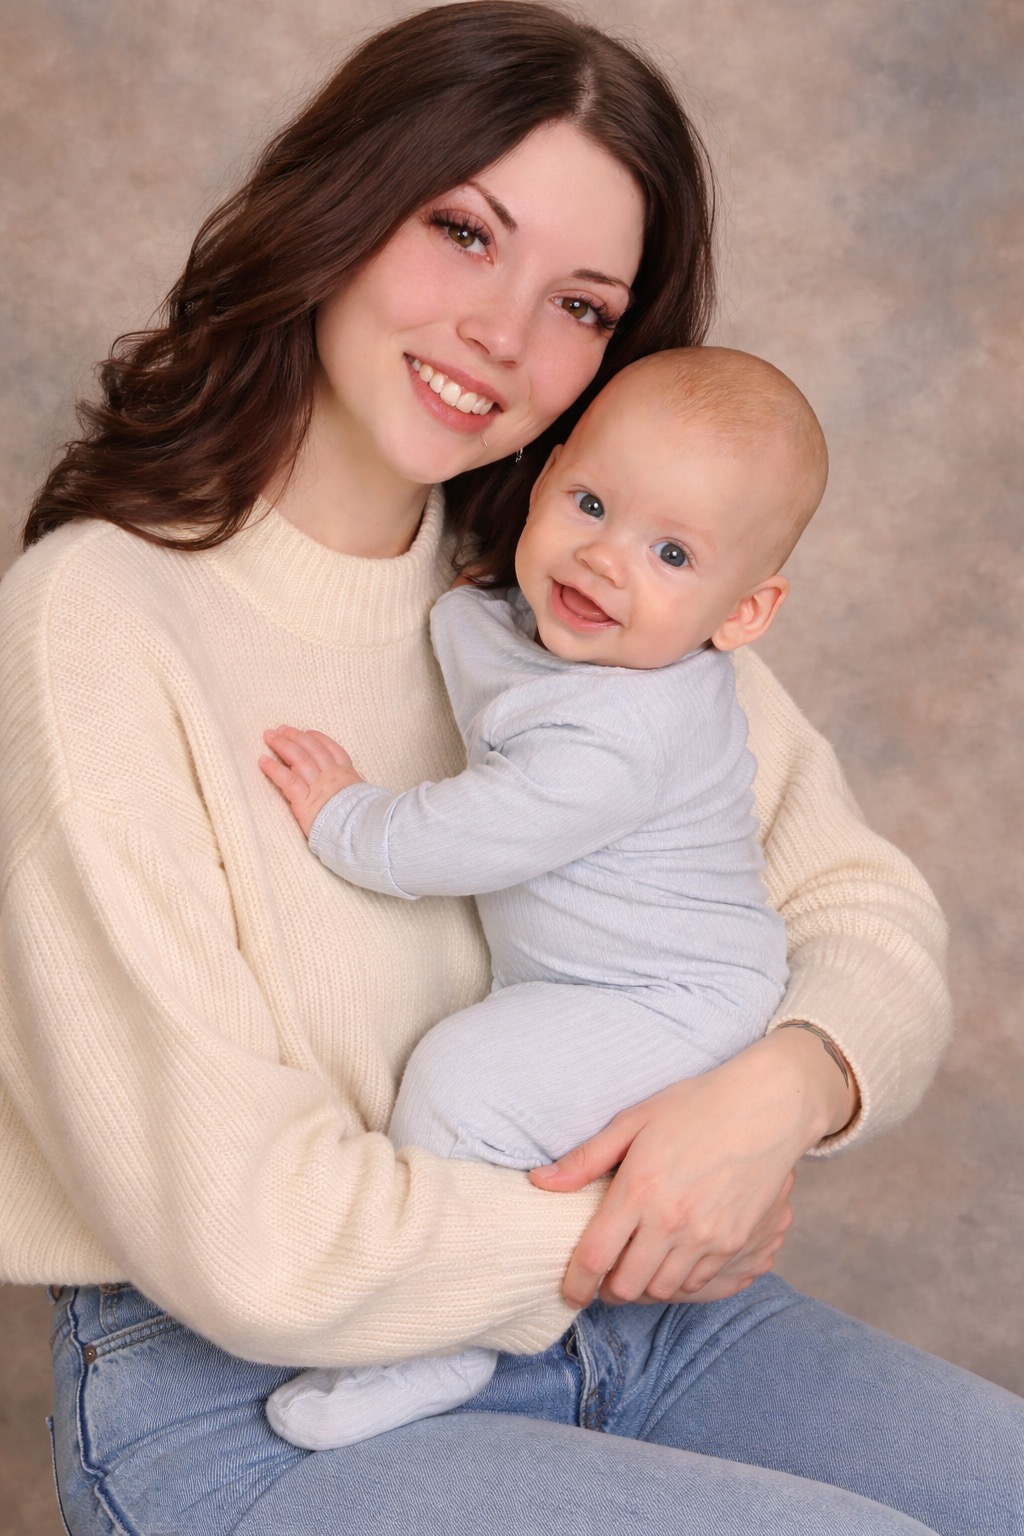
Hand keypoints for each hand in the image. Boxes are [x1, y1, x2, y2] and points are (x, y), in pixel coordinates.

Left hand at [260, 726, 363, 837]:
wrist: (364, 832)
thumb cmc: (365, 818)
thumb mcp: (366, 797)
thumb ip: (359, 785)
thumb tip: (359, 778)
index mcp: (346, 775)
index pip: (332, 750)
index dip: (318, 739)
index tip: (307, 732)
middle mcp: (331, 776)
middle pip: (312, 749)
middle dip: (295, 736)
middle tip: (280, 729)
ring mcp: (318, 786)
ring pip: (299, 759)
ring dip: (283, 745)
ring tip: (269, 736)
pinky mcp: (305, 801)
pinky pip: (288, 780)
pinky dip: (274, 768)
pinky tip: (263, 761)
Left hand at [530, 1028, 847, 1308]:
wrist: (765, 1107)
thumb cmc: (694, 1106)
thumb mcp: (633, 1121)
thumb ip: (585, 1159)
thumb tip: (540, 1182)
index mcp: (638, 1190)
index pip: (594, 1258)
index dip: (575, 1283)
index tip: (570, 1290)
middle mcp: (671, 1221)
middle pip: (626, 1286)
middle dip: (607, 1288)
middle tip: (602, 1276)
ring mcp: (706, 1237)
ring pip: (661, 1290)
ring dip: (643, 1287)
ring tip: (635, 1268)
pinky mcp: (734, 1243)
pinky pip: (697, 1283)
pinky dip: (678, 1280)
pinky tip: (670, 1259)